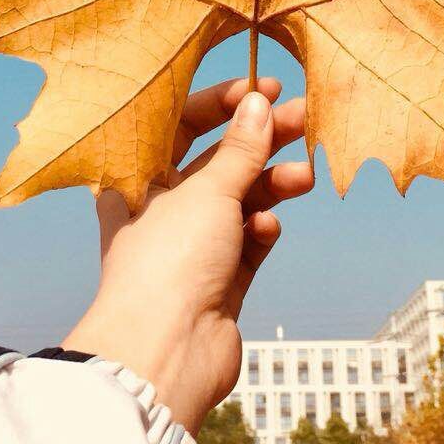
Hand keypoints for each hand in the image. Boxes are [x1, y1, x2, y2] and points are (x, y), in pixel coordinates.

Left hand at [62, 77, 311, 431]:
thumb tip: (260, 103)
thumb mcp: (208, 191)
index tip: (263, 89)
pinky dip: (260, 230)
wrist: (165, 353)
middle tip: (305, 118)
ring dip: (271, 184)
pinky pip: (247, 240)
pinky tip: (267, 230)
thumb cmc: (169, 260)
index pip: (181, 123)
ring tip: (305, 175)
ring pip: (239, 198)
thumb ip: (240, 148)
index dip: (222, 103)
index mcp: (138, 176)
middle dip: (261, 140)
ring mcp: (190, 243)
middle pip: (218, 159)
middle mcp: (161, 205)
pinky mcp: (217, 278)